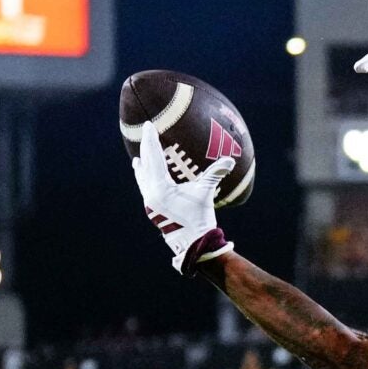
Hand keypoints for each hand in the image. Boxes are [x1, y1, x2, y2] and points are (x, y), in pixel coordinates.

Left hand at [133, 122, 235, 271]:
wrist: (192, 243)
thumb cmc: (199, 217)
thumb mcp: (206, 193)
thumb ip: (215, 174)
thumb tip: (230, 160)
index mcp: (160, 187)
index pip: (153, 157)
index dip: (150, 140)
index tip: (147, 125)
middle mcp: (150, 193)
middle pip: (145, 165)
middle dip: (145, 148)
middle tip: (145, 133)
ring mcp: (149, 202)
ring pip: (142, 178)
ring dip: (141, 166)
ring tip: (137, 159)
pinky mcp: (152, 208)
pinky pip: (145, 187)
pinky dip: (144, 179)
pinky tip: (146, 178)